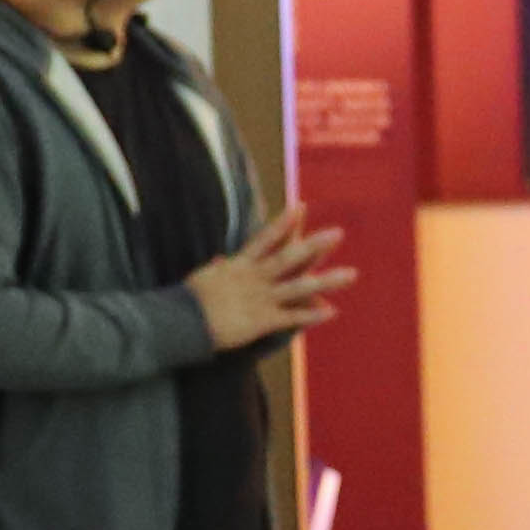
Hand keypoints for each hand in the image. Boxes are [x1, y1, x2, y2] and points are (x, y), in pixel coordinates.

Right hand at [187, 209, 354, 351]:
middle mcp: (253, 278)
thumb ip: (219, 269)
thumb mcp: (204, 279)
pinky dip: (311, 314)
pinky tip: (332, 311)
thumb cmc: (187, 302)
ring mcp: (259, 298)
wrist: (178, 323)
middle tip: (339, 233)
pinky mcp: (260, 320)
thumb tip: (222, 260)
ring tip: (352, 274)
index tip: (302, 206)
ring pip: (298, 287)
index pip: (265, 239)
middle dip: (314, 246)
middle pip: (288, 258)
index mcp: (238, 265)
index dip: (283, 223)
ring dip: (326, 281)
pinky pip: (291, 317)